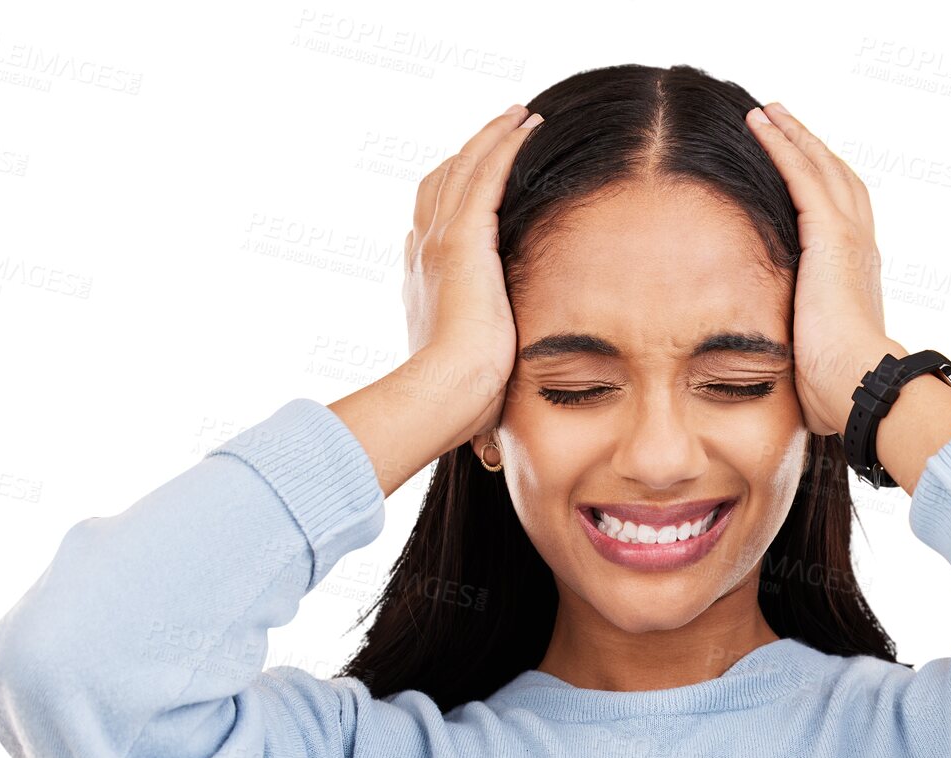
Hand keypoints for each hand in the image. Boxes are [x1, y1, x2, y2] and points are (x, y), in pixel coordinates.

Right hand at [402, 103, 543, 448]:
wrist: (442, 395)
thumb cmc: (456, 406)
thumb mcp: (467, 390)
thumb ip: (477, 393)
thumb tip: (487, 447)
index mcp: (423, 287)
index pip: (432, 230)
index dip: (451, 203)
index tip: (473, 189)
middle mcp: (423, 256)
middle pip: (441, 187)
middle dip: (468, 158)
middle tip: (497, 133)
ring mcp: (440, 243)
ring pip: (463, 171)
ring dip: (490, 138)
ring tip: (517, 116)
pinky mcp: (465, 239)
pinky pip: (485, 174)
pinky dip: (504, 144)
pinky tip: (527, 124)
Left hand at [744, 102, 899, 436]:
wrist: (859, 387)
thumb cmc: (839, 389)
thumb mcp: (817, 357)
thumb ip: (804, 343)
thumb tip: (784, 368)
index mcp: (858, 274)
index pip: (841, 215)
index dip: (822, 185)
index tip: (799, 166)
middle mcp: (860, 248)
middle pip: (837, 178)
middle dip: (810, 146)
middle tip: (782, 119)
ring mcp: (849, 238)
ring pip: (820, 167)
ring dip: (793, 134)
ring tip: (767, 111)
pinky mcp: (830, 236)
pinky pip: (802, 176)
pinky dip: (783, 145)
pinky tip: (761, 125)